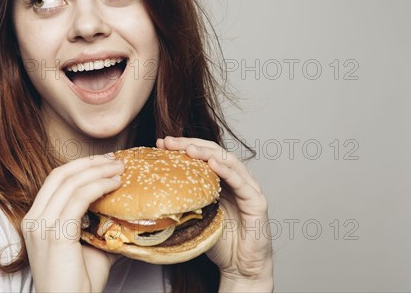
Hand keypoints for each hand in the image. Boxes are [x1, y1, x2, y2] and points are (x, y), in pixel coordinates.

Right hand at [21, 155, 123, 291]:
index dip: (80, 166)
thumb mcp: (86, 247)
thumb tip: (124, 213)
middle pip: (60, 175)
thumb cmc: (78, 283)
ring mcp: (42, 227)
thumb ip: (98, 227)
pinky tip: (115, 185)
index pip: (55, 180)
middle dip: (90, 163)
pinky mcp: (56, 235)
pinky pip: (78, 199)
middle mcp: (34, 220)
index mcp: (36, 220)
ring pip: (70, 184)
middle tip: (115, 160)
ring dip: (98, 171)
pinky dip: (99, 186)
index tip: (104, 162)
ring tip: (120, 170)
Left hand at [157, 136, 273, 291]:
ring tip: (189, 148)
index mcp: (222, 181)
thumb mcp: (196, 217)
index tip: (161, 143)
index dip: (183, 147)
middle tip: (170, 141)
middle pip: (214, 153)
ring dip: (208, 152)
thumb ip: (184, 201)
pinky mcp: (258, 203)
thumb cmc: (220, 243)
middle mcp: (237, 181)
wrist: (240, 269)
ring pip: (229, 162)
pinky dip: (227, 171)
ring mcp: (249, 190)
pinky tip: (213, 163)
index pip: (203, 156)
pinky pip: (241, 183)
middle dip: (191, 145)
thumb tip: (152, 191)